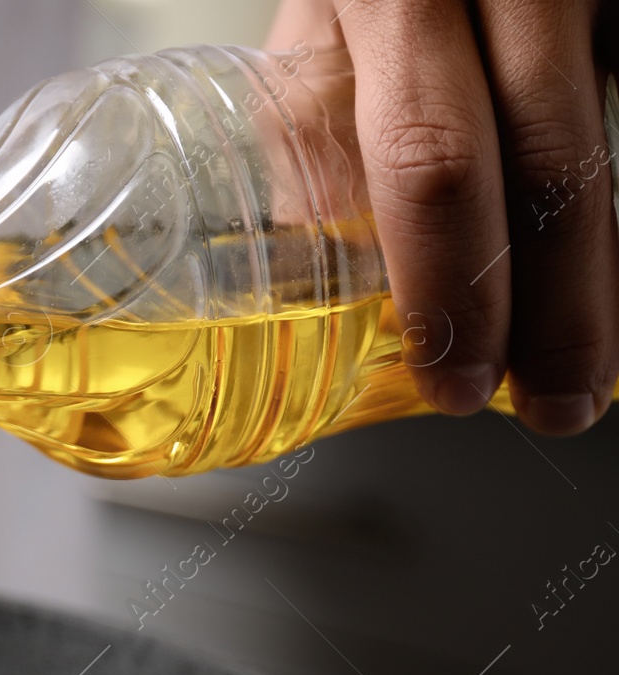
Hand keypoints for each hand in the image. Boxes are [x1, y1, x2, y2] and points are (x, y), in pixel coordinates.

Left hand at [268, 0, 618, 434]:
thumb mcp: (329, 9)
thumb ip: (318, 120)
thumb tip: (317, 263)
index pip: (429, 159)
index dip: (449, 287)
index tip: (452, 379)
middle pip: (555, 170)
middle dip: (557, 313)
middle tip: (551, 404)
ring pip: (613, 141)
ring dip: (604, 274)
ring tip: (587, 363)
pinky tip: (612, 268)